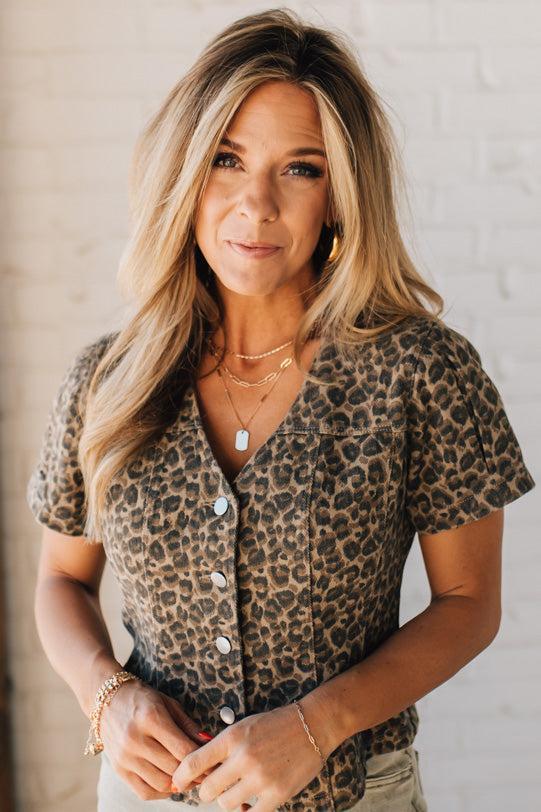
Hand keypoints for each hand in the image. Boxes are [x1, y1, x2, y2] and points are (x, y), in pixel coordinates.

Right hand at [99, 679, 213, 799]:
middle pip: (173, 767)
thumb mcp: (168, 703)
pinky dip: (162, 792)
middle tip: (206, 773)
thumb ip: (188, 726)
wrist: (107, 700)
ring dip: (179, 784)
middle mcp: (135, 739)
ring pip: (161, 783)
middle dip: (193, 773)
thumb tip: (209, 744)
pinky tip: (171, 784)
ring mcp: (124, 756)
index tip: (213, 762)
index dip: (201, 759)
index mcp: (150, 718)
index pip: (182, 749)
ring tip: (190, 778)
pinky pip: (144, 791)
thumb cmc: (142, 699)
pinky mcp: (118, 769)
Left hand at [171, 701, 328, 811]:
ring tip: (236, 791)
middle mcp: (243, 757)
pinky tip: (248, 804)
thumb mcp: (244, 726)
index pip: (193, 763)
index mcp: (232, 737)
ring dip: (227, 800)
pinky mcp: (276, 794)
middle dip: (207, 791)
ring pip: (225, 804)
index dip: (181, 777)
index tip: (178, 783)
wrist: (312, 725)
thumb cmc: (275, 724)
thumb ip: (222, 747)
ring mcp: (260, 778)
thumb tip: (197, 770)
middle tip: (214, 787)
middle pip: (207, 790)